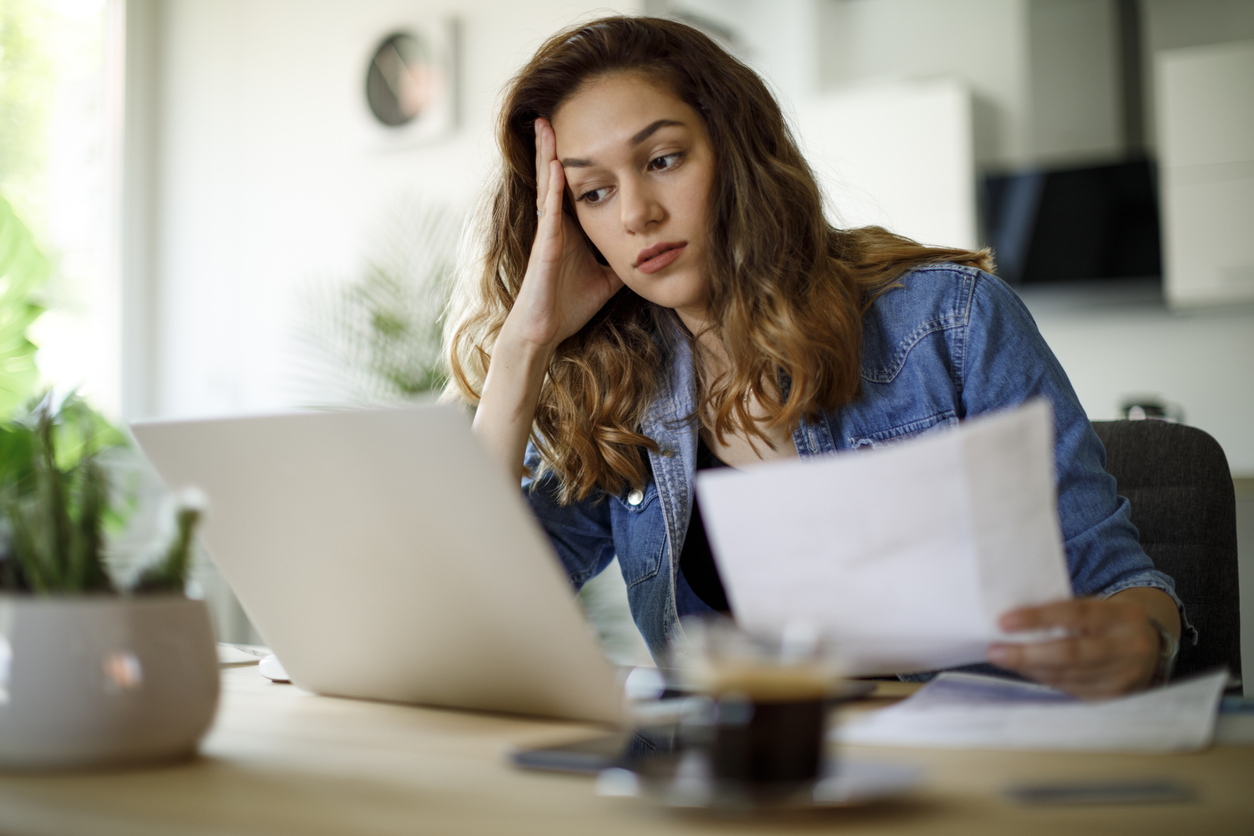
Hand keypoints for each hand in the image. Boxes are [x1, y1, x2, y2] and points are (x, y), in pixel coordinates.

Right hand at [502, 118, 622, 351]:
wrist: (545, 333)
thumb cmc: (568, 307)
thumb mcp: (607, 278)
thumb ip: (621, 258)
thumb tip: (648, 250)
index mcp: (568, 228)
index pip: (571, 184)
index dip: (574, 157)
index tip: (580, 129)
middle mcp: (554, 225)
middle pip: (554, 175)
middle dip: (553, 144)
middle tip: (555, 109)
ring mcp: (547, 233)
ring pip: (547, 185)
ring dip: (547, 154)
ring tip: (546, 124)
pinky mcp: (544, 247)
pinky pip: (549, 212)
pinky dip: (553, 188)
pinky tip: (557, 166)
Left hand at [987, 596, 1161, 698]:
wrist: (1149, 648)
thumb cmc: (1109, 621)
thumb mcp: (1098, 606)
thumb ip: (1065, 609)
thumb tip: (1014, 618)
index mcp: (1123, 616)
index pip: (1077, 613)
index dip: (1038, 618)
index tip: (1005, 621)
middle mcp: (1127, 648)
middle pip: (1070, 653)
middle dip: (1027, 654)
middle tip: (995, 650)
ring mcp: (1123, 677)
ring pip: (1066, 675)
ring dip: (1029, 668)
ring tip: (1003, 658)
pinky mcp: (1114, 698)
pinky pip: (1070, 689)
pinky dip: (1043, 678)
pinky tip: (1026, 669)